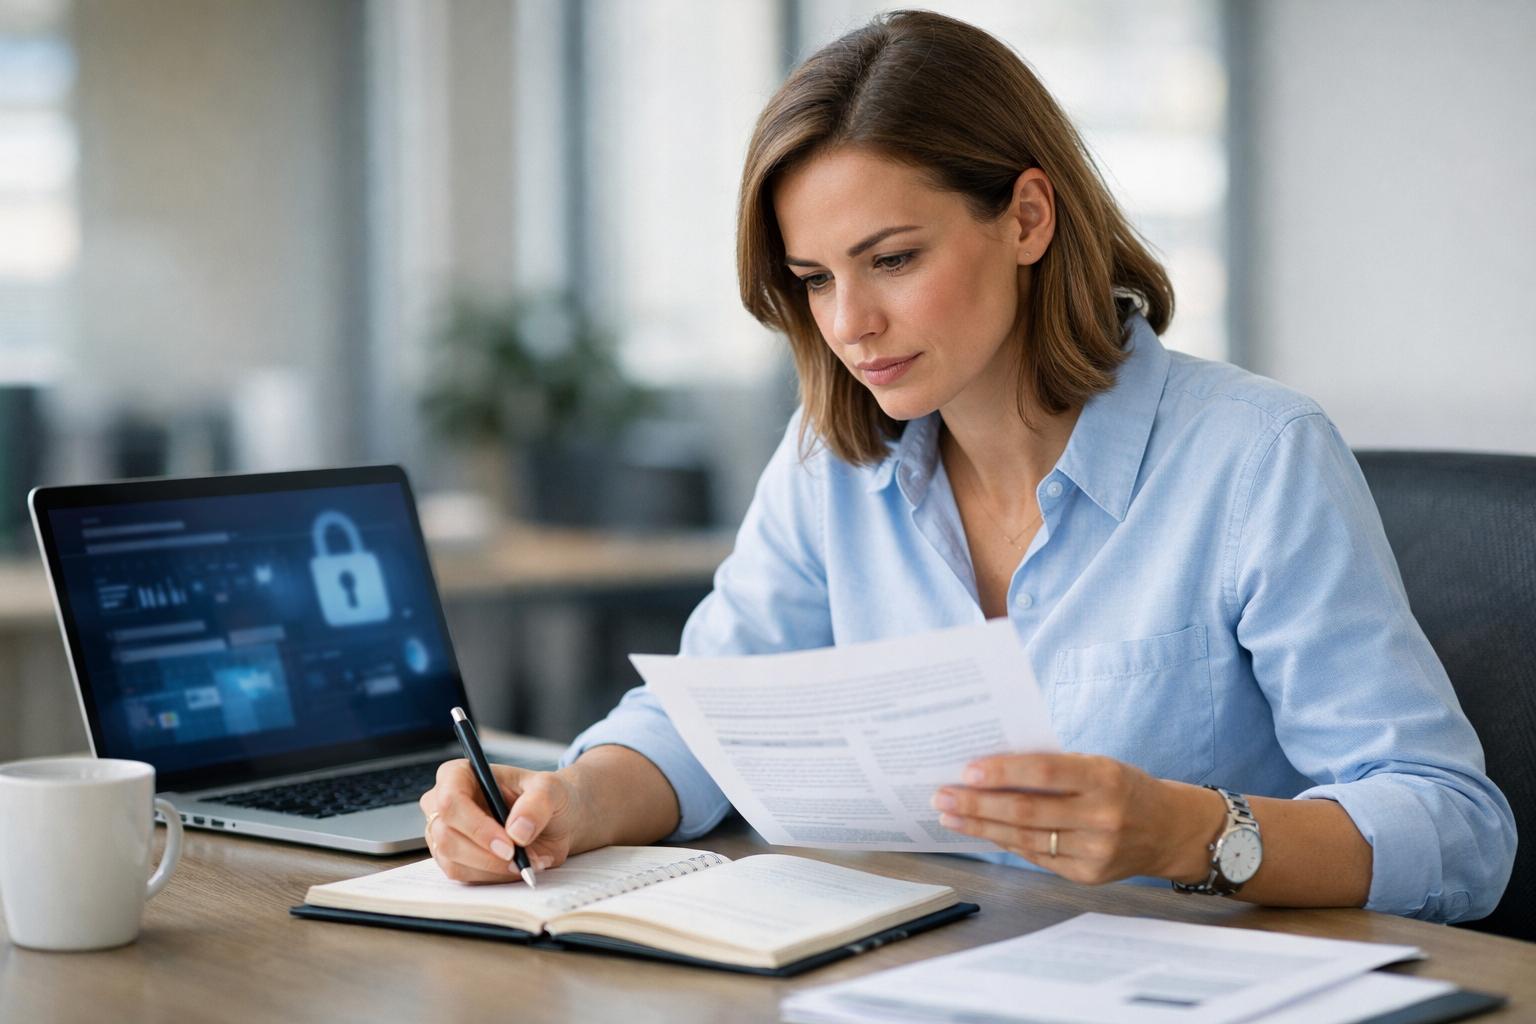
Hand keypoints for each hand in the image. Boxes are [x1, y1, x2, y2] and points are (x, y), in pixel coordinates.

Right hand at [419, 761, 587, 882]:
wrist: (554, 822)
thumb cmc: (546, 797)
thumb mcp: (551, 789)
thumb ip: (538, 803)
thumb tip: (517, 830)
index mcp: (459, 774)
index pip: (451, 800)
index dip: (477, 827)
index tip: (509, 844)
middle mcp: (443, 803)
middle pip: (447, 836)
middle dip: (487, 855)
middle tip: (521, 859)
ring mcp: (444, 833)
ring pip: (453, 861)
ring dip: (495, 868)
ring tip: (530, 859)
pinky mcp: (452, 859)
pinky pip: (464, 876)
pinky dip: (495, 876)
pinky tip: (519, 865)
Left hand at [931, 753, 1224, 885]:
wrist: (1171, 830)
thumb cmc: (1125, 787)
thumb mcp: (1099, 765)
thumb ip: (1054, 768)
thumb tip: (992, 770)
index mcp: (1104, 778)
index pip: (1044, 771)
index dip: (1002, 771)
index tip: (966, 770)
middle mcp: (1101, 816)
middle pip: (1026, 811)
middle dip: (977, 803)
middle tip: (942, 795)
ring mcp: (1095, 851)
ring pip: (1024, 839)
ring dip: (981, 826)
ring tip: (950, 815)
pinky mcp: (1087, 875)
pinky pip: (1036, 856)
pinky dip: (1004, 842)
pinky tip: (982, 831)